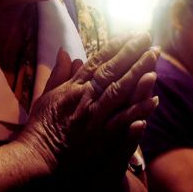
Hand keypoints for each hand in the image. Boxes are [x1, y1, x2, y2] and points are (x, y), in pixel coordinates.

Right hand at [22, 33, 158, 183]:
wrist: (37, 157)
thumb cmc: (41, 128)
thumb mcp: (46, 96)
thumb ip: (59, 74)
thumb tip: (64, 51)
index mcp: (74, 87)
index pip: (98, 61)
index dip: (115, 46)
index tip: (131, 33)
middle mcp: (85, 97)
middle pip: (112, 70)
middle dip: (131, 52)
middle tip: (148, 37)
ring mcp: (94, 117)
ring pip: (120, 90)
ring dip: (138, 72)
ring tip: (154, 57)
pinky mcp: (100, 138)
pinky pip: (123, 121)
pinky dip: (138, 110)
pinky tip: (155, 100)